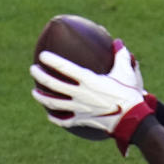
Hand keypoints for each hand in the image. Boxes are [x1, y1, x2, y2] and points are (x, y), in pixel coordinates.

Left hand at [30, 40, 154, 153]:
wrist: (131, 118)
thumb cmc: (129, 93)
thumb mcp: (126, 71)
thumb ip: (121, 55)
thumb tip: (117, 42)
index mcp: (89, 80)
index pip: (65, 68)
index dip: (52, 61)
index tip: (42, 56)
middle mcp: (80, 94)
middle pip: (54, 85)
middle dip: (40, 76)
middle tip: (33, 69)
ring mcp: (78, 108)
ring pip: (53, 103)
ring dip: (41, 97)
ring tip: (34, 91)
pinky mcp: (81, 120)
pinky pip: (63, 120)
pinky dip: (55, 118)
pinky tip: (50, 115)